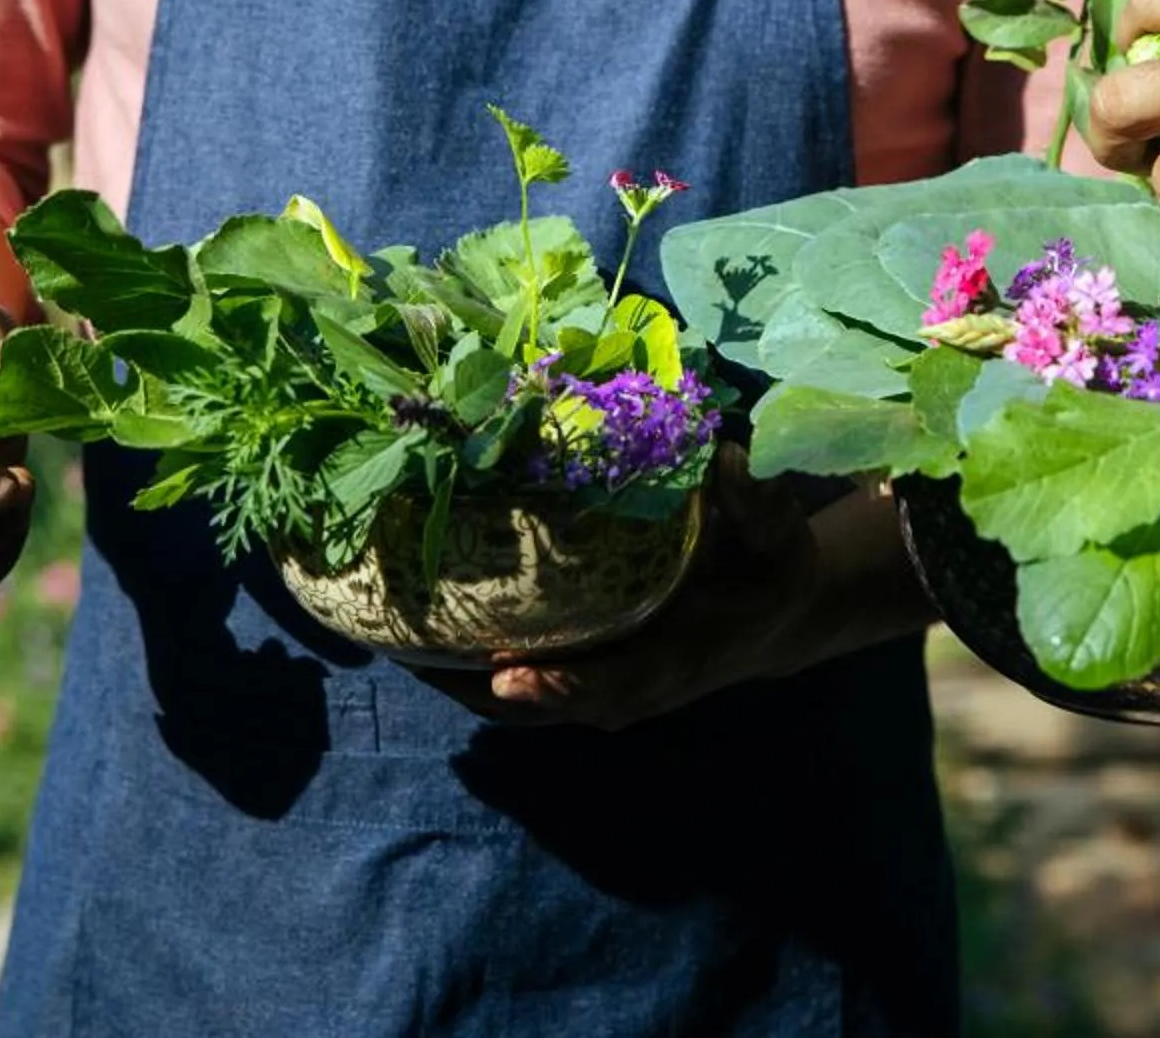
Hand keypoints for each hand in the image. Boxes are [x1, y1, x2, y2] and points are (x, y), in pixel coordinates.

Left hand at [419, 446, 825, 730]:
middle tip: (402, 647)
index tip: (507, 674)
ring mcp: (595, 687)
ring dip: (449, 677)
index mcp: (673, 662)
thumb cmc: (769, 573)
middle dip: (468, 684)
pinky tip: (414, 624)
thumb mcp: (776, 536)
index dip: (559, 685)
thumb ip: (754, 500)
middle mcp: (625, 689)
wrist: (774, 613)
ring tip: (383, 635)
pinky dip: (461, 663)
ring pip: (509, 700)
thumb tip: (724, 454)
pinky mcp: (576, 673)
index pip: (610, 685)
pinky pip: (509, 680)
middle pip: (534, 705)